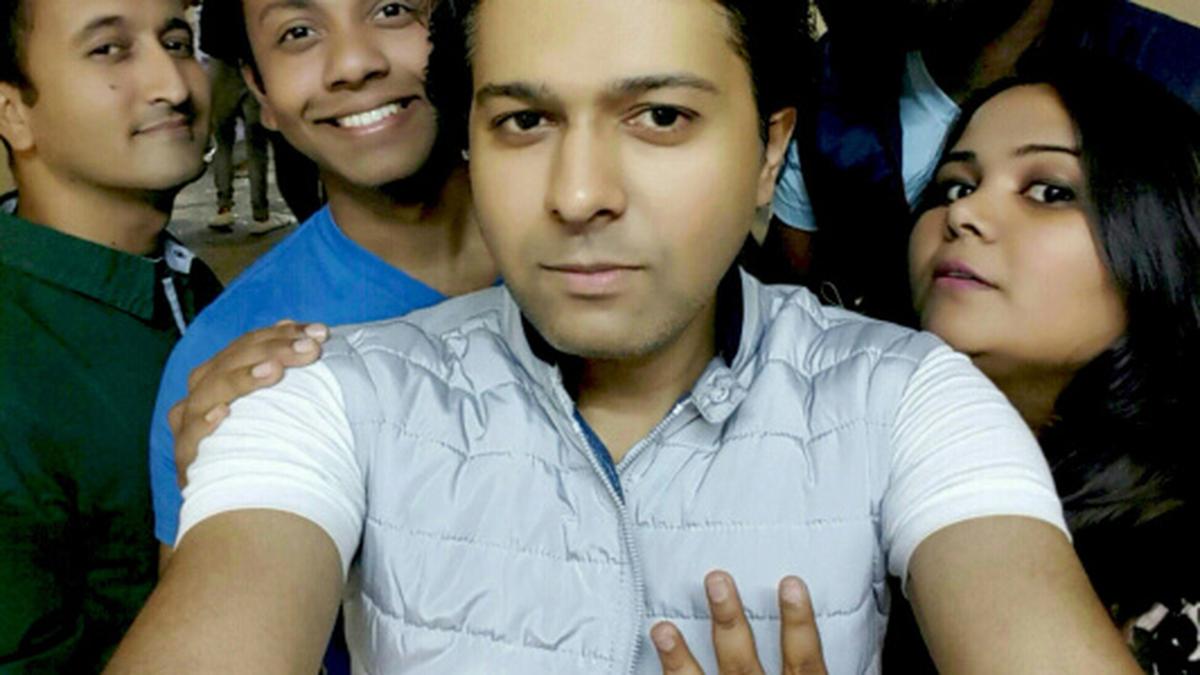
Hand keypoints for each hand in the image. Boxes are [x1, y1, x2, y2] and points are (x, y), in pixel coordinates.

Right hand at [170, 320, 328, 487]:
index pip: (251, 343)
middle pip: (235, 359)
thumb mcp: (269, 397)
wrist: (229, 489)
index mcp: (220, 370)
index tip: (321, 333)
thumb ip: (279, 362)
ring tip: (275, 371)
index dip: (284, 334)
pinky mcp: (187, 453)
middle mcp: (203, 388)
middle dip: (276, 350)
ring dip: (244, 378)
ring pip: (213, 389)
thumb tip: (302, 330)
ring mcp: (191, 419)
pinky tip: (224, 414)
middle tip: (311, 349)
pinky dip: (205, 423)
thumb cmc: (257, 434)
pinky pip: (192, 435)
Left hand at [652, 571, 826, 674]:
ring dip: (680, 659)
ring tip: (662, 629)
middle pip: (743, 665)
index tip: (790, 582)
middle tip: (715, 579)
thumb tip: (828, 615)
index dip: (799, 623)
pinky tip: (655, 649)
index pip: (804, 662)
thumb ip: (811, 663)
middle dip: (729, 622)